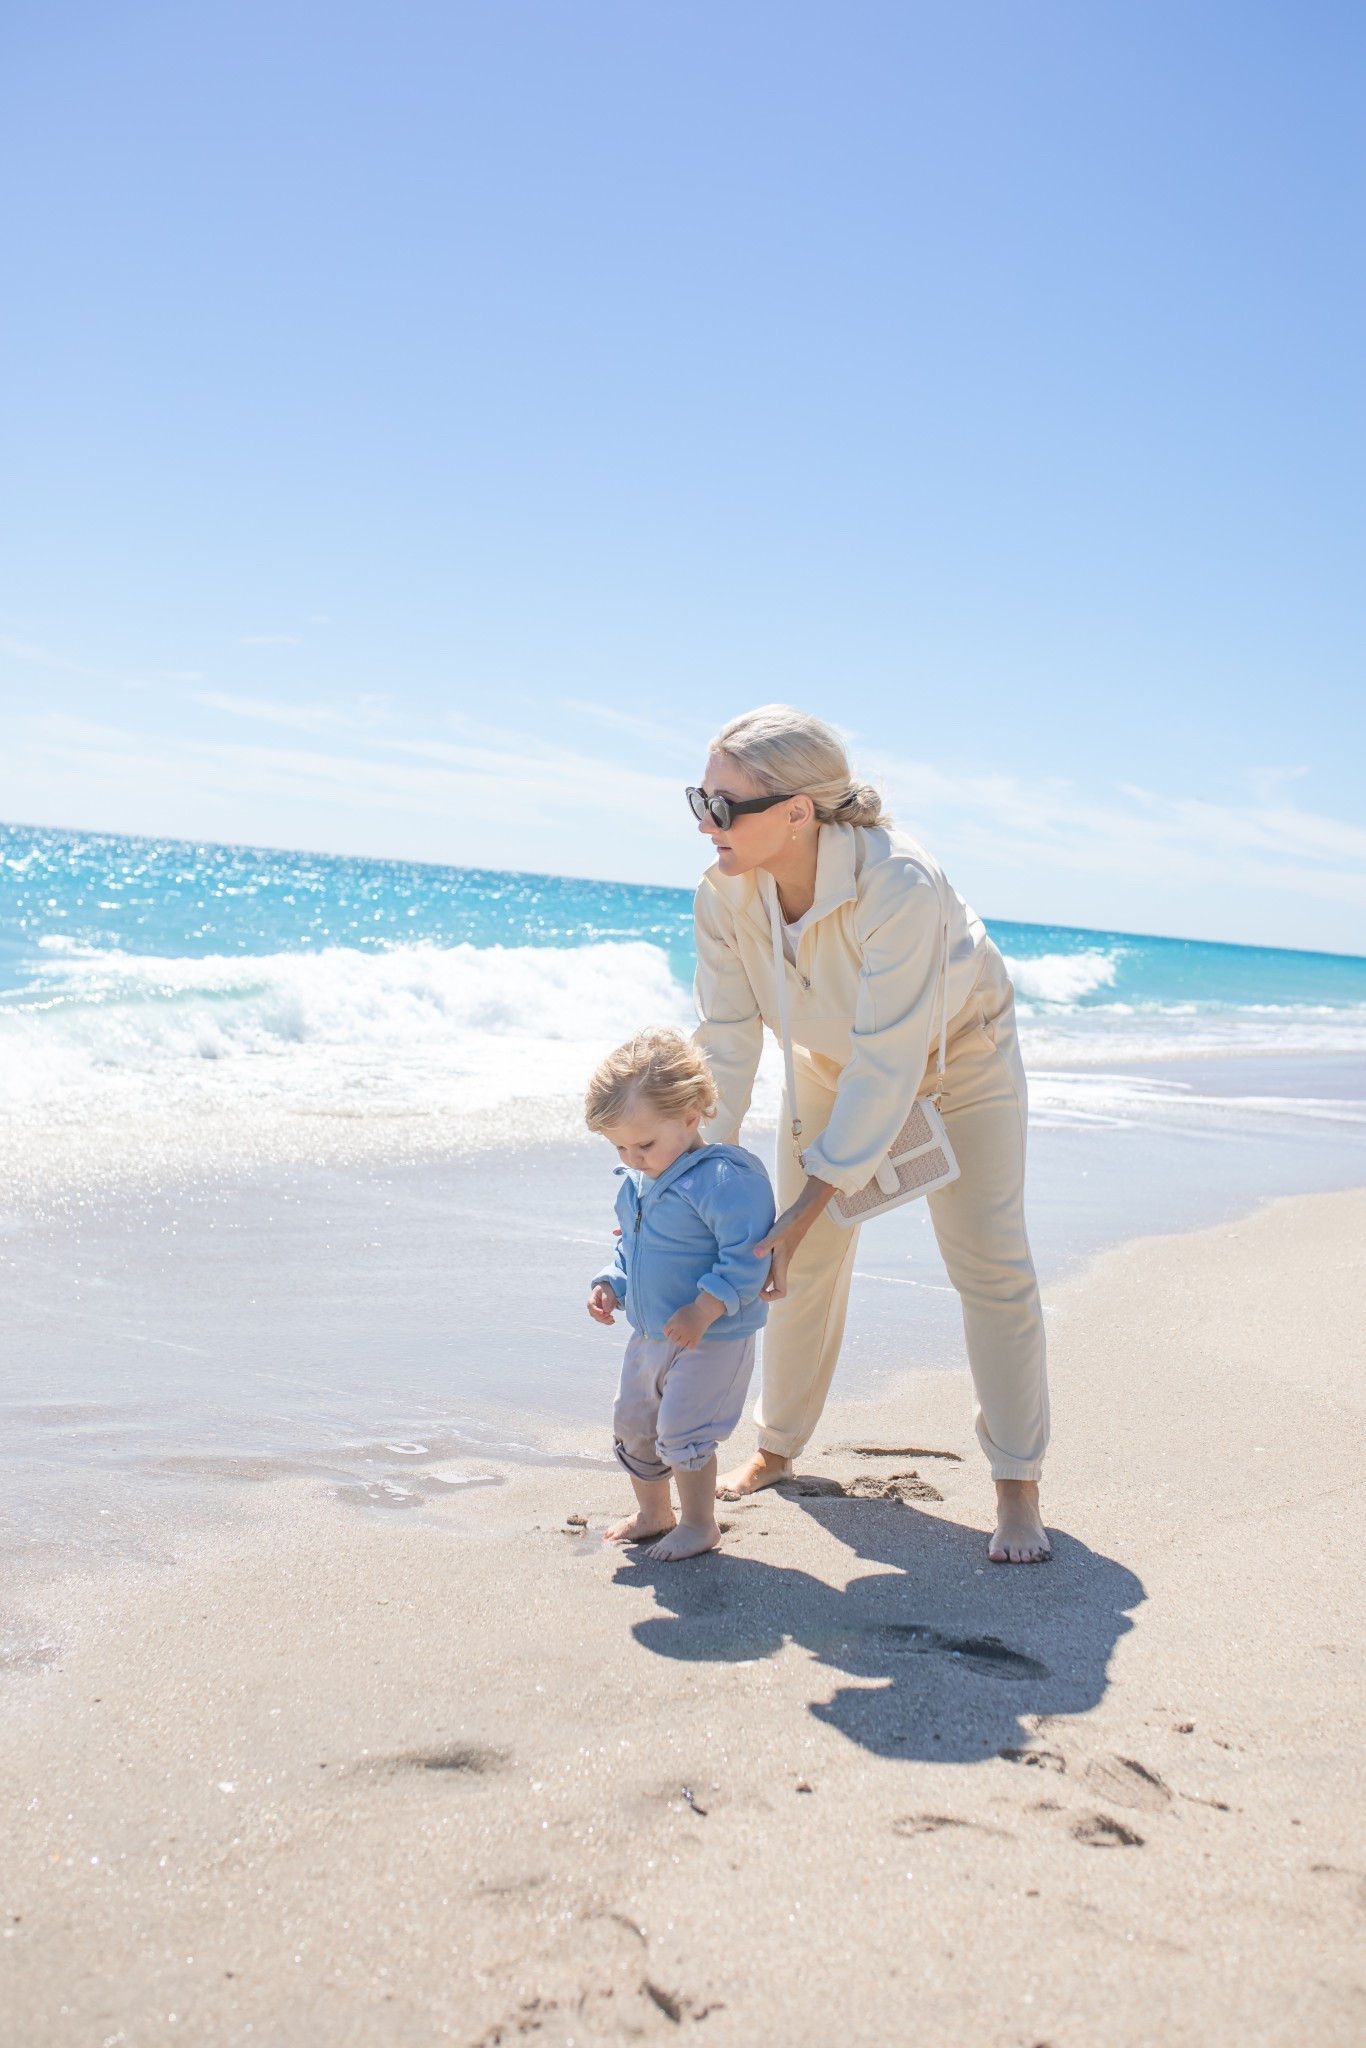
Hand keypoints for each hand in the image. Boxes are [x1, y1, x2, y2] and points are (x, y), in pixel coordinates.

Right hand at [587, 1283, 618, 1325]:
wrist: (610, 1290)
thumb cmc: (607, 1289)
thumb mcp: (606, 1291)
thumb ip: (606, 1299)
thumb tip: (606, 1310)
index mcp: (592, 1299)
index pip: (590, 1306)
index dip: (595, 1310)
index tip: (602, 1312)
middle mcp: (593, 1306)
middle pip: (594, 1314)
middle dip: (601, 1316)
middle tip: (609, 1315)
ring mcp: (597, 1311)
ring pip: (598, 1318)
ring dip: (605, 1320)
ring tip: (612, 1319)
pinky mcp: (602, 1314)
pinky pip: (603, 1320)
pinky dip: (607, 1322)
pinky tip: (612, 1321)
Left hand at [663, 1295, 723, 1350]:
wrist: (704, 1309)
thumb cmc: (691, 1310)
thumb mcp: (678, 1313)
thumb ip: (672, 1321)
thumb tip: (668, 1331)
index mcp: (675, 1321)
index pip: (665, 1331)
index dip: (668, 1331)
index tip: (673, 1330)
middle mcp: (680, 1328)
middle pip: (672, 1339)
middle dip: (674, 1336)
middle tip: (680, 1334)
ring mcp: (688, 1334)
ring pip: (680, 1344)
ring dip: (682, 1341)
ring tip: (685, 1337)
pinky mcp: (696, 1337)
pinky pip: (690, 1347)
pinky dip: (690, 1345)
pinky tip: (691, 1340)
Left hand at [754, 1177, 836, 1299]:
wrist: (801, 1214)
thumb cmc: (790, 1225)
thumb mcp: (775, 1234)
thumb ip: (765, 1245)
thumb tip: (756, 1254)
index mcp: (781, 1265)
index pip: (781, 1291)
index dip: (770, 1296)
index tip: (757, 1291)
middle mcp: (781, 1264)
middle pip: (771, 1284)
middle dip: (759, 1287)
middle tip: (742, 1282)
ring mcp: (780, 1257)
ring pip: (769, 1273)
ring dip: (758, 1275)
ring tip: (743, 1270)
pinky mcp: (778, 1249)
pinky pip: (768, 1262)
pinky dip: (759, 1263)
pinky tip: (750, 1254)